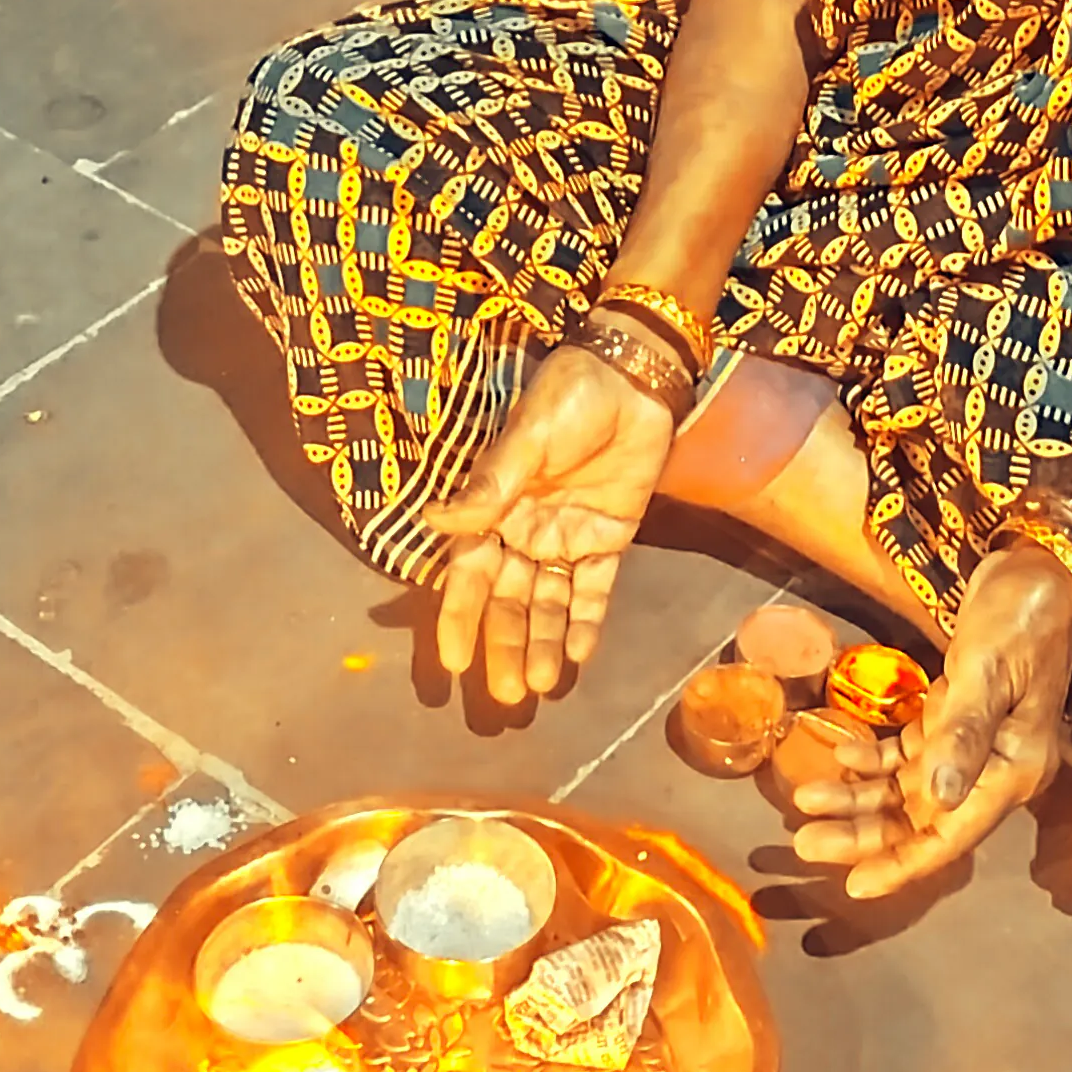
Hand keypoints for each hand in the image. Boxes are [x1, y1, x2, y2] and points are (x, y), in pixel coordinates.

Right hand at [421, 345, 674, 705]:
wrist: (634, 375)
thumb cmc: (571, 396)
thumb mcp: (528, 438)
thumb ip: (490, 487)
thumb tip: (437, 522)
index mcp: (495, 506)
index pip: (470, 572)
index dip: (459, 616)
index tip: (451, 661)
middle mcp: (526, 529)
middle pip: (510, 599)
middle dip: (505, 645)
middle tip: (505, 696)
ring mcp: (568, 535)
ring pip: (549, 601)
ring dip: (544, 642)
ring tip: (541, 685)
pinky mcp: (610, 535)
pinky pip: (595, 588)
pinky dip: (587, 620)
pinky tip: (580, 655)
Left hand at [789, 545, 1071, 900]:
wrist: (1037, 573)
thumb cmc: (1017, 618)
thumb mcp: (987, 671)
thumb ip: (963, 734)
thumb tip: (938, 802)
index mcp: (1012, 770)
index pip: (952, 835)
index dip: (905, 864)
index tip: (855, 887)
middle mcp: (992, 770)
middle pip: (921, 820)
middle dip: (864, 836)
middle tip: (804, 842)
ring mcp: (970, 747)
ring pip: (906, 790)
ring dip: (858, 799)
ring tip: (804, 802)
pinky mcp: (952, 719)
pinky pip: (906, 754)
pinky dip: (872, 758)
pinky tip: (840, 753)